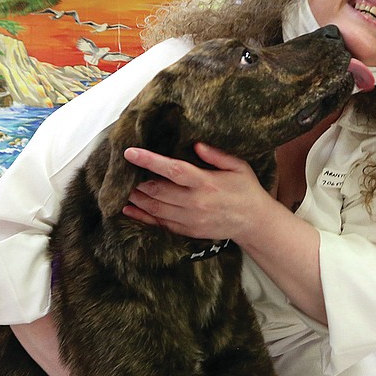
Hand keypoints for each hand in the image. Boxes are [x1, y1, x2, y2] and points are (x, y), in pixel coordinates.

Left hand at [121, 142, 268, 241]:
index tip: (130, 153)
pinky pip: (160, 225)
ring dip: (136, 199)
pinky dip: (142, 217)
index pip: (173, 169)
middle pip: (158, 191)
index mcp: (206, 183)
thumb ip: (216, 155)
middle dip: (136, 181)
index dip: (149, 161)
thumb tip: (195, 144)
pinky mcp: (188, 231)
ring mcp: (190, 219)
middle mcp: (195, 202)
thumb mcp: (238, 166)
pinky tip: (129, 210)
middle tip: (121, 171)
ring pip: (155, 209)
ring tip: (121, 189)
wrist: (254, 223)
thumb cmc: (246, 190)